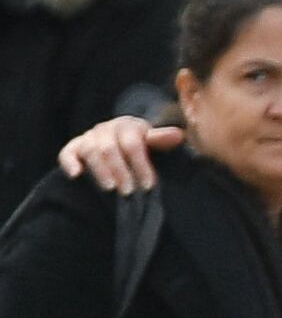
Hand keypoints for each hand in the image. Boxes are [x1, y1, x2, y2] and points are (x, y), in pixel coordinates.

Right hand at [60, 115, 179, 192]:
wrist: (124, 145)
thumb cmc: (143, 148)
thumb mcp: (155, 144)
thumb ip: (162, 141)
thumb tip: (178, 134)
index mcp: (129, 126)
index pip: (133, 144)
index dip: (141, 165)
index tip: (149, 185)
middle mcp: (107, 129)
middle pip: (110, 149)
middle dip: (120, 171)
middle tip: (129, 191)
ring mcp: (89, 137)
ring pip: (90, 151)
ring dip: (99, 170)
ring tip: (109, 188)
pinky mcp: (74, 147)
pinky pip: (67, 153)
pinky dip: (69, 162)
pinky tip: (76, 175)